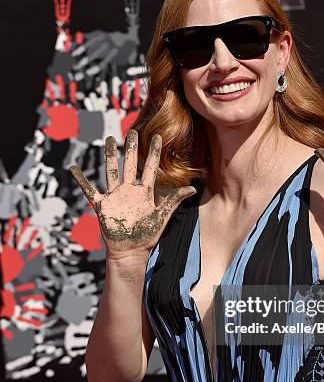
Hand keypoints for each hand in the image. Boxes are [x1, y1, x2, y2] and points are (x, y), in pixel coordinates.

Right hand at [68, 129, 195, 254]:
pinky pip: (89, 190)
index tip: (158, 137)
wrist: (130, 250)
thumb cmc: (147, 235)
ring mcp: (115, 196)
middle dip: (131, 148)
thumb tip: (192, 188)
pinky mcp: (102, 205)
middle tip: (132, 131)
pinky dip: (81, 180)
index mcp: (145, 192)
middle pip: (130, 164)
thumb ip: (174, 200)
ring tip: (108, 139)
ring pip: (111, 171)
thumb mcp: (162, 216)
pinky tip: (73, 168)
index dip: (154, 152)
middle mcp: (130, 190)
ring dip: (109, 155)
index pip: (151, 167)